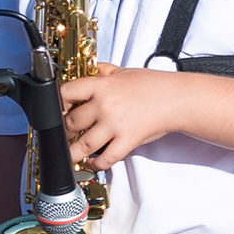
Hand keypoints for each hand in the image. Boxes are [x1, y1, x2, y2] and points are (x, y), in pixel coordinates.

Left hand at [60, 65, 185, 171]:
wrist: (176, 99)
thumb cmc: (153, 86)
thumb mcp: (123, 71)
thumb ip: (102, 71)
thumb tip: (89, 69)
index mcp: (101, 86)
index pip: (66, 94)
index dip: (57, 104)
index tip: (57, 111)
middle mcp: (104, 105)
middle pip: (71, 122)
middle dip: (65, 130)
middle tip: (65, 134)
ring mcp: (114, 125)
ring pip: (83, 145)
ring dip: (72, 153)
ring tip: (69, 155)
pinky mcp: (127, 141)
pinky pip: (105, 159)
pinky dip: (95, 164)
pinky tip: (91, 163)